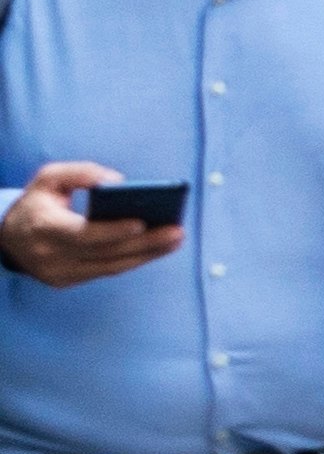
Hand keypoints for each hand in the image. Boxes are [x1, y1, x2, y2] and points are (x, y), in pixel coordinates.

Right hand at [0, 165, 171, 288]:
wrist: (8, 238)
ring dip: (146, 254)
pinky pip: (105, 271)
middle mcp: (50, 255)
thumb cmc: (37, 202)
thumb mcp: (49, 178)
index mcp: (43, 227)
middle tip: (177, 231)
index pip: (82, 234)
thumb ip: (80, 173)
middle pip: (104, 252)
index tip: (141, 223)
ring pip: (109, 266)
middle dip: (144, 243)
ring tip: (175, 239)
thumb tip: (117, 182)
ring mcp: (58, 272)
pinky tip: (156, 249)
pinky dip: (133, 260)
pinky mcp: (67, 280)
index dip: (112, 231)